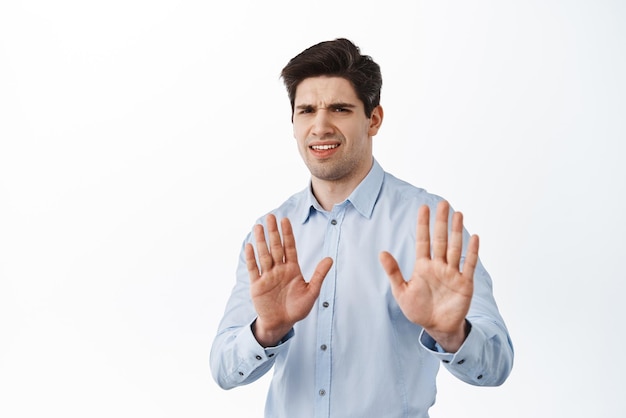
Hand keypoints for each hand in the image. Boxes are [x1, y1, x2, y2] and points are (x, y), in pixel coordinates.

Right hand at [246, 214, 332, 346]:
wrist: (281, 323)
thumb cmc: (297, 309)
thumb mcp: (311, 292)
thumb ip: (319, 275)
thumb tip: (329, 259)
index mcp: (292, 269)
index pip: (290, 247)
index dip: (288, 234)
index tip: (286, 220)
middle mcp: (279, 269)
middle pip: (276, 247)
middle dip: (273, 232)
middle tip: (271, 216)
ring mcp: (267, 276)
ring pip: (264, 255)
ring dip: (261, 241)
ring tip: (258, 226)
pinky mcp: (257, 285)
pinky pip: (253, 269)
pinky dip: (251, 258)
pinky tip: (249, 246)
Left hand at [379, 201, 478, 351]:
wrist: (436, 327)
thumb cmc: (418, 309)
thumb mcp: (401, 291)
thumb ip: (393, 272)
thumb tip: (382, 252)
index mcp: (423, 266)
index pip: (423, 240)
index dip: (423, 224)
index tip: (424, 207)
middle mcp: (439, 266)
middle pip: (441, 239)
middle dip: (441, 222)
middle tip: (443, 203)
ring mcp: (452, 273)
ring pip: (455, 248)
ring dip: (457, 231)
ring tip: (458, 214)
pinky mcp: (464, 283)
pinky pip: (468, 264)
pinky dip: (472, 252)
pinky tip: (473, 237)